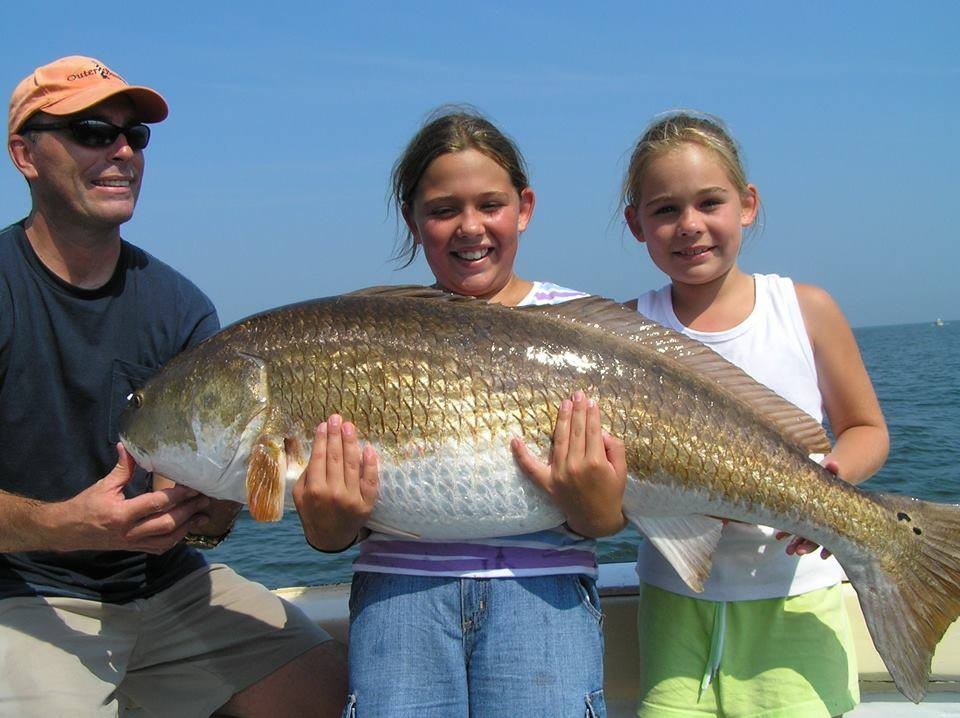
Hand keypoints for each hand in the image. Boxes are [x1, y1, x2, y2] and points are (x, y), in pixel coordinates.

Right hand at [47, 444, 210, 553]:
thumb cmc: (85, 506)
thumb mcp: (103, 485)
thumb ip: (122, 468)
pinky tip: (186, 530)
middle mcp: (129, 531)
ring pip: (166, 539)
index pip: (156, 503)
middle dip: (189, 511)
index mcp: (121, 513)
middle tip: (205, 499)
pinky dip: (175, 540)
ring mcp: (133, 543)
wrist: (67, 532)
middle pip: (166, 523)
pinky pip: (159, 548)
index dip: (178, 495)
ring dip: (187, 527)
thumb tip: (129, 446)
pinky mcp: (134, 549)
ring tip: (203, 516)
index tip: (193, 487)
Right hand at [293, 415, 378, 551]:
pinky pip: (370, 480)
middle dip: (336, 435)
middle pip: (336, 458)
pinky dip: (370, 463)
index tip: (324, 424)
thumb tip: (317, 447)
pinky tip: (368, 448)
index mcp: (314, 491)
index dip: (322, 439)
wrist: (330, 539)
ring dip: (351, 443)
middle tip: (337, 418)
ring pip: (353, 465)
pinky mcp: (367, 503)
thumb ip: (306, 473)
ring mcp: (352, 498)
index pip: (319, 458)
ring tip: (350, 427)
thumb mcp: (300, 496)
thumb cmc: (313, 512)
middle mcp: (333, 493)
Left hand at [511, 391, 626, 536]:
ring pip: (558, 441)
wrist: (596, 520)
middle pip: (576, 431)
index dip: (591, 414)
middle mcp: (575, 466)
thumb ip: (616, 449)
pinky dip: (521, 454)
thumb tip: (602, 433)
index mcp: (595, 463)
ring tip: (564, 404)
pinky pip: (530, 468)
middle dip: (577, 411)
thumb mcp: (621, 471)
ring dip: (561, 420)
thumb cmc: (611, 494)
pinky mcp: (547, 483)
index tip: (591, 401)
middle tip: (577, 394)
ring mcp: (559, 474)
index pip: (592, 431)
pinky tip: (514, 440)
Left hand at [775, 459, 839, 558]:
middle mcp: (826, 518)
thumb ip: (832, 471)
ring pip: (808, 534)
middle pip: (819, 535)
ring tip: (788, 551)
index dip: (826, 544)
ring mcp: (816, 518)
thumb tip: (834, 464)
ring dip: (798, 542)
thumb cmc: (831, 478)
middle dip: (808, 545)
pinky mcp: (806, 514)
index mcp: (833, 513)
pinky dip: (789, 531)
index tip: (821, 557)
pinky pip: (798, 526)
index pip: (830, 530)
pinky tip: (779, 537)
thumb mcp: (832, 476)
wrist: (834, 478)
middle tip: (795, 553)